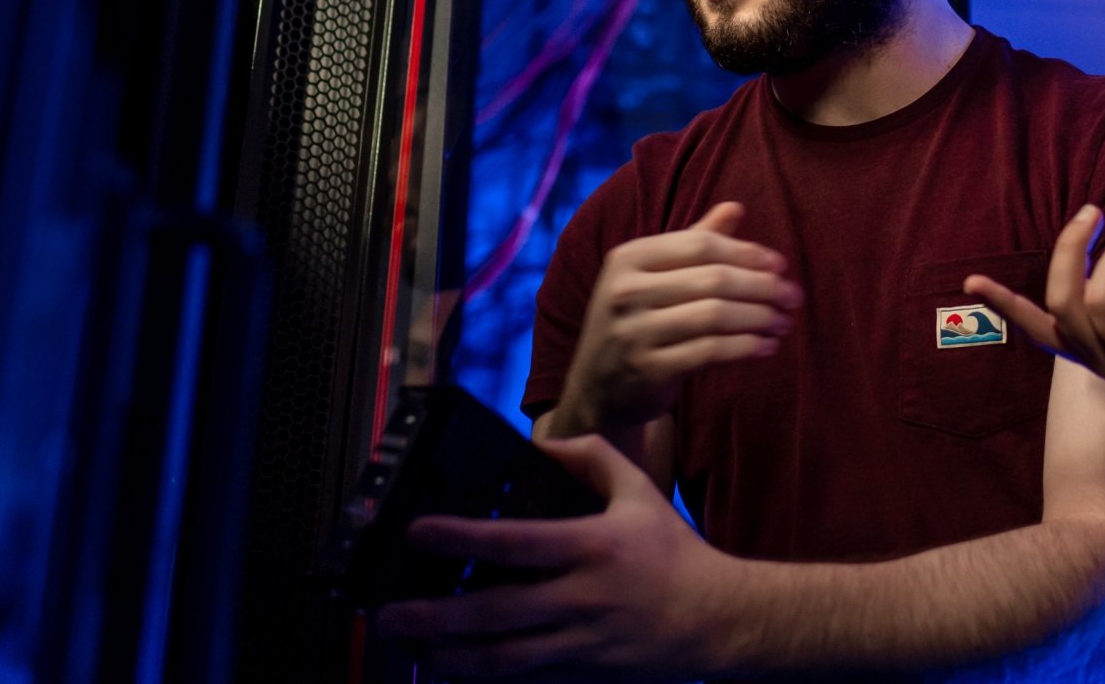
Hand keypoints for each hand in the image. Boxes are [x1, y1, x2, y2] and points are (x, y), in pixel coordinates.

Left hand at [373, 435, 740, 681]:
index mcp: (592, 547)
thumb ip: (591, 458)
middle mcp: (582, 599)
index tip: (419, 532)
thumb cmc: (674, 555)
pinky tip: (446, 665)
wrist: (718, 621)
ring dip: (444, 654)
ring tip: (405, 642)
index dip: (461, 539)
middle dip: (432, 616)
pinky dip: (478, 676)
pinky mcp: (581, 674)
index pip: (514, 543)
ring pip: (499, 659)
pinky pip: (520, 680)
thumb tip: (542, 444)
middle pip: (493, 614)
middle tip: (386, 612)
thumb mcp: (640, 492)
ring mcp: (579, 643)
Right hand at [555, 202, 797, 436]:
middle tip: (793, 297)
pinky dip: (746, 347)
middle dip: (763, 287)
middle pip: (713, 280)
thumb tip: (736, 207)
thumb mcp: (653, 276)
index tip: (780, 265)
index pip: (701, 245)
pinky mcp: (648, 369)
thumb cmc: (637, 320)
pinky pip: (710, 351)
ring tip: (784, 322)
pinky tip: (766, 346)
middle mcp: (626, 290)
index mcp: (629, 257)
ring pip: (715, 316)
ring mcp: (634, 332)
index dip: (747, 253)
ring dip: (760, 318)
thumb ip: (693, 242)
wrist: (598, 387)